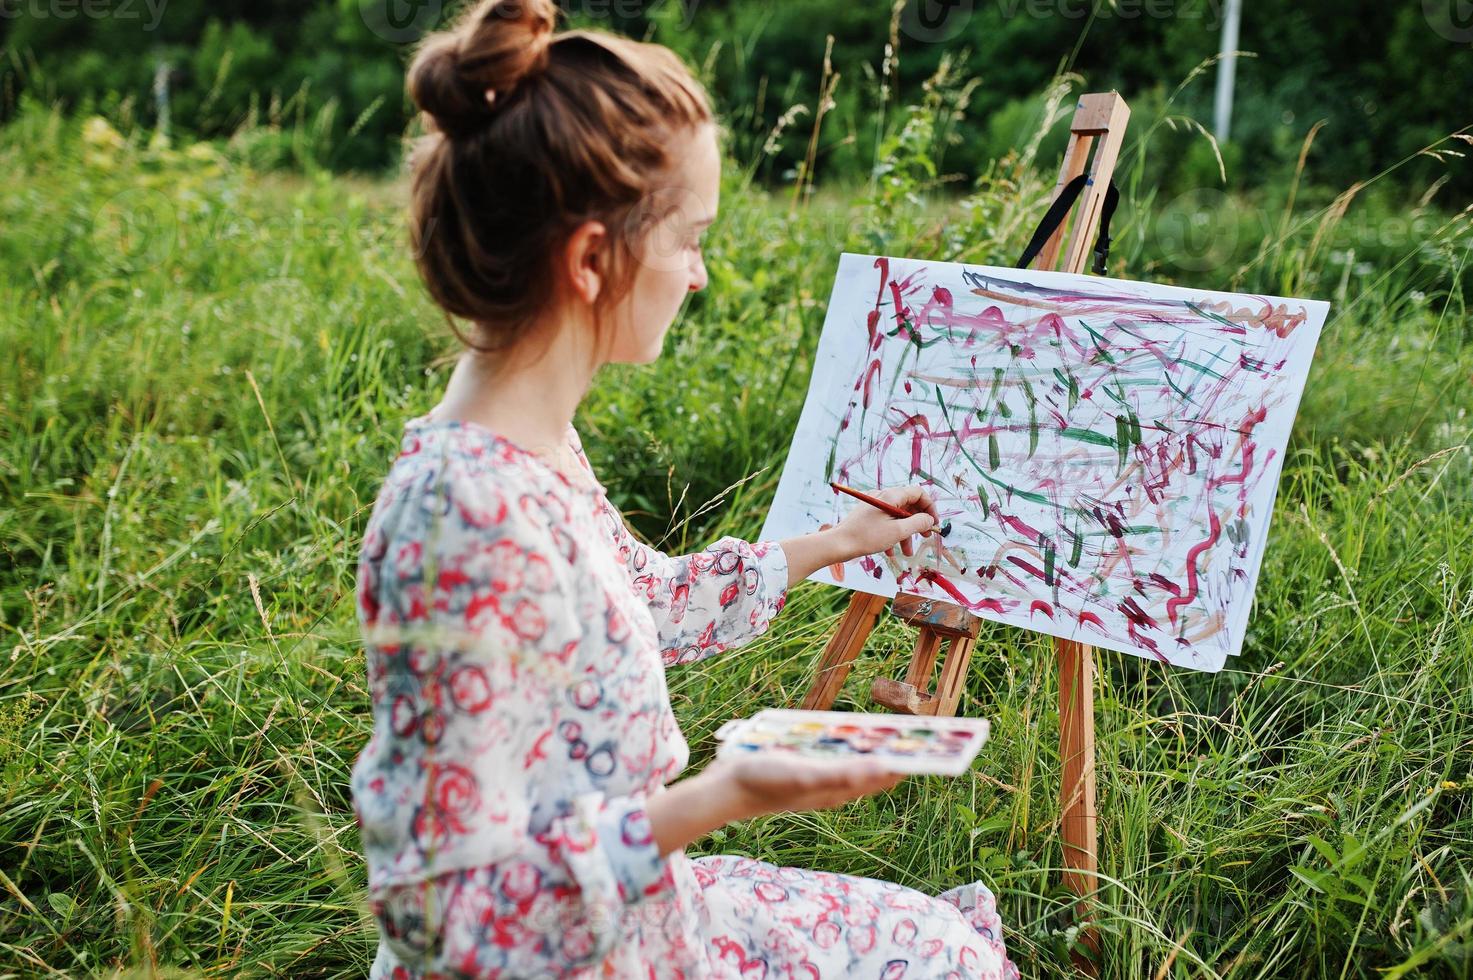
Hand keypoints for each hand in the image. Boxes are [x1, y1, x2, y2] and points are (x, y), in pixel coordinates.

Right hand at [704, 753, 905, 822]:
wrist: (726, 789)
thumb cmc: (764, 781)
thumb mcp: (804, 775)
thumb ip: (841, 775)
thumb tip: (881, 768)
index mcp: (838, 789)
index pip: (884, 775)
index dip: (909, 763)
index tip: (935, 748)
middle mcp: (833, 787)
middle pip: (875, 770)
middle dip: (899, 755)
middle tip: (923, 735)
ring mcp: (819, 780)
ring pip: (858, 766)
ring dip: (877, 751)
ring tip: (895, 734)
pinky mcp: (805, 772)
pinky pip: (837, 760)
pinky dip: (851, 749)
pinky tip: (849, 737)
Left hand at [833, 484, 937, 560]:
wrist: (838, 544)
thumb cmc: (867, 537)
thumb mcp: (897, 531)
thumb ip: (917, 523)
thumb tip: (929, 519)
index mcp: (891, 495)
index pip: (918, 493)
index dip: (929, 507)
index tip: (934, 523)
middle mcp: (882, 496)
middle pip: (908, 505)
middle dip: (918, 522)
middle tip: (925, 536)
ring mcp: (874, 505)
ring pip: (897, 516)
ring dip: (905, 533)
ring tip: (907, 552)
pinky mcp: (867, 515)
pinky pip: (885, 521)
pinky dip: (892, 534)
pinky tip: (890, 551)